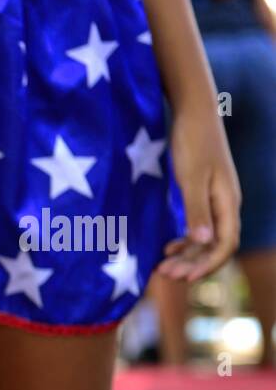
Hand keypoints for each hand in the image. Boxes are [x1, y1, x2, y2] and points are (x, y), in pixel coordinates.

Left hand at [157, 100, 240, 281]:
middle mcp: (225, 205)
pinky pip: (198, 226)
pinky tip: (167, 248)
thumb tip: (204, 242)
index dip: (207, 264)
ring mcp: (214, 200)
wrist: (193, 112)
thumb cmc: (192, 142)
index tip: (183, 277)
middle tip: (164, 275)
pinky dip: (184, 241)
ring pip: (205, 238)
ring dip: (186, 255)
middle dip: (192, 264)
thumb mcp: (191, 178)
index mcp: (227, 203)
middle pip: (214, 246)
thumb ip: (197, 210)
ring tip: (162, 267)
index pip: (226, 244)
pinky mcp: (202, 194)